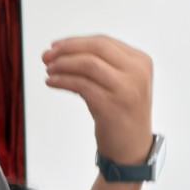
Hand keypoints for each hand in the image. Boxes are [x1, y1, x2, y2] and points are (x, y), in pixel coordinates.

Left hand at [42, 36, 153, 166]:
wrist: (132, 147)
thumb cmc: (121, 113)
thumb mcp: (118, 82)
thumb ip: (98, 64)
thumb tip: (59, 51)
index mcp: (141, 61)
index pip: (104, 42)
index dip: (76, 41)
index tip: (56, 45)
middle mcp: (137, 73)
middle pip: (97, 48)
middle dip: (68, 49)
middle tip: (48, 54)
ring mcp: (126, 89)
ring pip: (88, 64)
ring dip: (63, 65)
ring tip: (49, 69)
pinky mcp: (112, 105)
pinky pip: (81, 85)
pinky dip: (63, 81)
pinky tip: (52, 82)